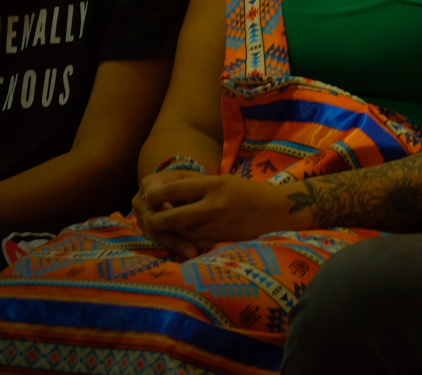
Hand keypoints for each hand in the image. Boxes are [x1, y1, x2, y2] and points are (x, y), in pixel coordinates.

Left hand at [136, 175, 288, 258]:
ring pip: (179, 233)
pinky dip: (181, 240)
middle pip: (171, 217)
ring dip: (167, 232)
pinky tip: (178, 235)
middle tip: (149, 217)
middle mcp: (213, 205)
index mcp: (213, 184)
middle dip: (154, 220)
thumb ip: (192, 184)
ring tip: (161, 225)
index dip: (154, 194)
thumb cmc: (245, 191)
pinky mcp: (219, 240)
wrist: (274, 210)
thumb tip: (159, 188)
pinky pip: (191, 243)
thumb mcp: (220, 180)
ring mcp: (216, 225)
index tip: (146, 196)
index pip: (174, 190)